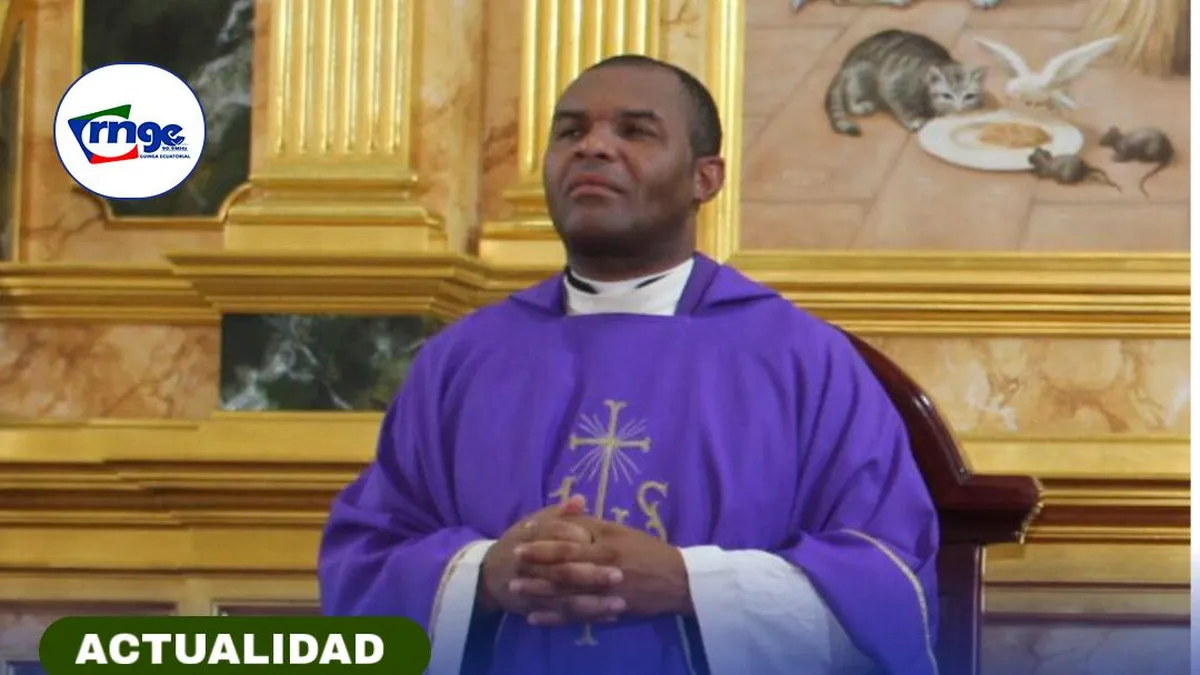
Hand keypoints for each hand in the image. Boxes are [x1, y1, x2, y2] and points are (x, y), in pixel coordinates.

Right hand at [478, 497, 621, 616]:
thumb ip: (559, 513)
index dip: (579, 540)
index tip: (605, 543)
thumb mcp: (534, 523)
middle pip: (562, 571)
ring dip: (592, 603)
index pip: (555, 537)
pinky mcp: (536, 609)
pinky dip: (584, 619)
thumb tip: (580, 499)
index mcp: (532, 538)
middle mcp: (531, 565)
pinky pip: (562, 617)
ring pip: (564, 599)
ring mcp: (533, 591)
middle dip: (591, 575)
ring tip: (620, 604)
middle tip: (620, 575)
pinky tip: (608, 618)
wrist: (488, 574)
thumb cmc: (520, 543)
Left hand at [514, 518, 691, 625]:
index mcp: (605, 548)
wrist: (676, 581)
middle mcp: (603, 571)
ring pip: (566, 596)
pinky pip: (577, 617)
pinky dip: (555, 618)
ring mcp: (604, 595)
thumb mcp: (621, 532)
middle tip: (512, 569)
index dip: (543, 546)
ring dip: (539, 595)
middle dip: (535, 571)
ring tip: (517, 592)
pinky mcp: (608, 613)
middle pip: (563, 572)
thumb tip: (568, 515)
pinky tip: (536, 618)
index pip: (568, 546)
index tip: (521, 544)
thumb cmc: (647, 551)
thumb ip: (593, 525)